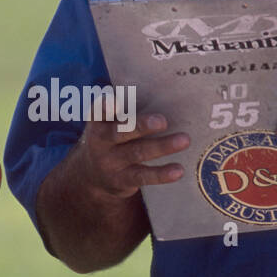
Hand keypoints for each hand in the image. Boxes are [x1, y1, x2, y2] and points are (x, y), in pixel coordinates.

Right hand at [75, 113, 189, 199]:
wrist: (92, 176)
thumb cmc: (110, 140)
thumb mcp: (108, 124)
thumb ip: (126, 112)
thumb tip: (165, 97)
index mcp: (98, 122)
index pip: (99, 111)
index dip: (105, 106)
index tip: (114, 102)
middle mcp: (100, 142)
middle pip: (121, 132)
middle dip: (141, 126)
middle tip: (163, 121)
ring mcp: (110, 162)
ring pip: (137, 152)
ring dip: (162, 146)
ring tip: (184, 140)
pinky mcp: (122, 180)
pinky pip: (144, 176)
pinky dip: (162, 173)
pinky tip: (178, 170)